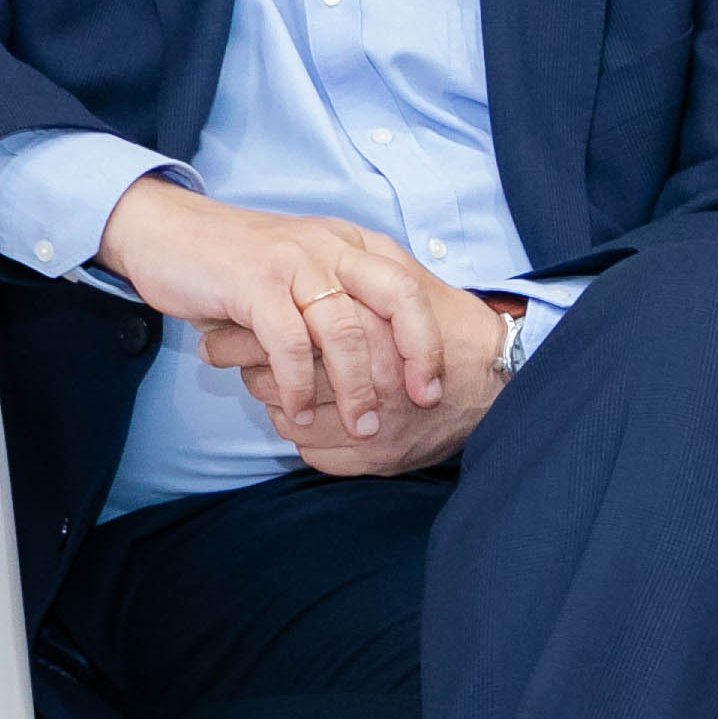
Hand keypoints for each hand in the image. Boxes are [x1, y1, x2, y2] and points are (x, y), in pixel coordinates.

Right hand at [96, 178, 458, 444]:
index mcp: (347, 243)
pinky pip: (288, 343)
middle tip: (414, 404)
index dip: (429, 340)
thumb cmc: (233, 263)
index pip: (409, 288)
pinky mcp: (253, 283)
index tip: (431, 389)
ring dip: (355, 387)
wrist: (163, 233)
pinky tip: (297, 413)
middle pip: (396, 299)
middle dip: (414, 357)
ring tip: (360, 425)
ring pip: (344, 330)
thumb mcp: (300, 269)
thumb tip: (379, 353)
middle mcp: (329, 246)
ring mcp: (292, 262)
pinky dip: (296, 386)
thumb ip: (337, 297)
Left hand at [202, 291, 512, 475]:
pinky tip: (300, 412)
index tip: (220, 320)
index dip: (243, 329)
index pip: (282, 333)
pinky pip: (310, 450)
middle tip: (218, 349)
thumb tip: (288, 260)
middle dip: (241, 363)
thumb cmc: (446, 323)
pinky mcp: (373, 458)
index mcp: (368, 327)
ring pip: (287, 416)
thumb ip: (352, 271)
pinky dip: (297, 432)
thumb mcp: (402, 278)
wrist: (499, 375)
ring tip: (265, 379)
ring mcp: (372, 423)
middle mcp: (370, 379)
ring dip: (272, 399)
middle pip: (276, 377)